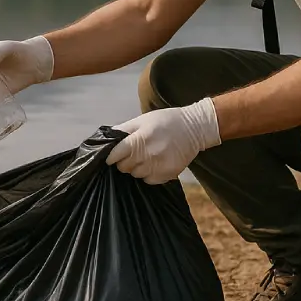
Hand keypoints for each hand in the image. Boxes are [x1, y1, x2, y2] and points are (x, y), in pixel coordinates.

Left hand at [105, 98, 220, 184]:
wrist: (195, 128)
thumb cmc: (166, 121)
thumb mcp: (142, 119)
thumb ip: (123, 130)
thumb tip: (105, 140)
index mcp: (140, 139)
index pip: (115, 155)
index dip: (111, 156)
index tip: (112, 155)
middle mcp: (148, 155)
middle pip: (124, 167)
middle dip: (124, 161)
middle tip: (133, 152)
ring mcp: (158, 167)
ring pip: (135, 174)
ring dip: (136, 167)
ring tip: (146, 156)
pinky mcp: (167, 175)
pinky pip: (148, 180)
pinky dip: (148, 174)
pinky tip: (155, 162)